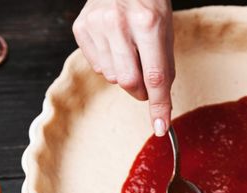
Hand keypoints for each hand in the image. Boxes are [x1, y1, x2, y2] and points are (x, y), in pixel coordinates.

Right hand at [73, 0, 174, 136]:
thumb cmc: (148, 3)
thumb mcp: (166, 31)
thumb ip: (164, 69)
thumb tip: (161, 106)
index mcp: (148, 23)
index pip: (155, 76)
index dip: (159, 106)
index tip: (161, 127)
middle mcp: (118, 23)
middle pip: (129, 82)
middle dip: (140, 91)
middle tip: (145, 79)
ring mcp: (96, 25)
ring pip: (112, 77)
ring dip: (124, 74)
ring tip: (128, 50)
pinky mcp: (80, 28)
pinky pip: (97, 67)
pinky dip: (108, 64)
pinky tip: (113, 44)